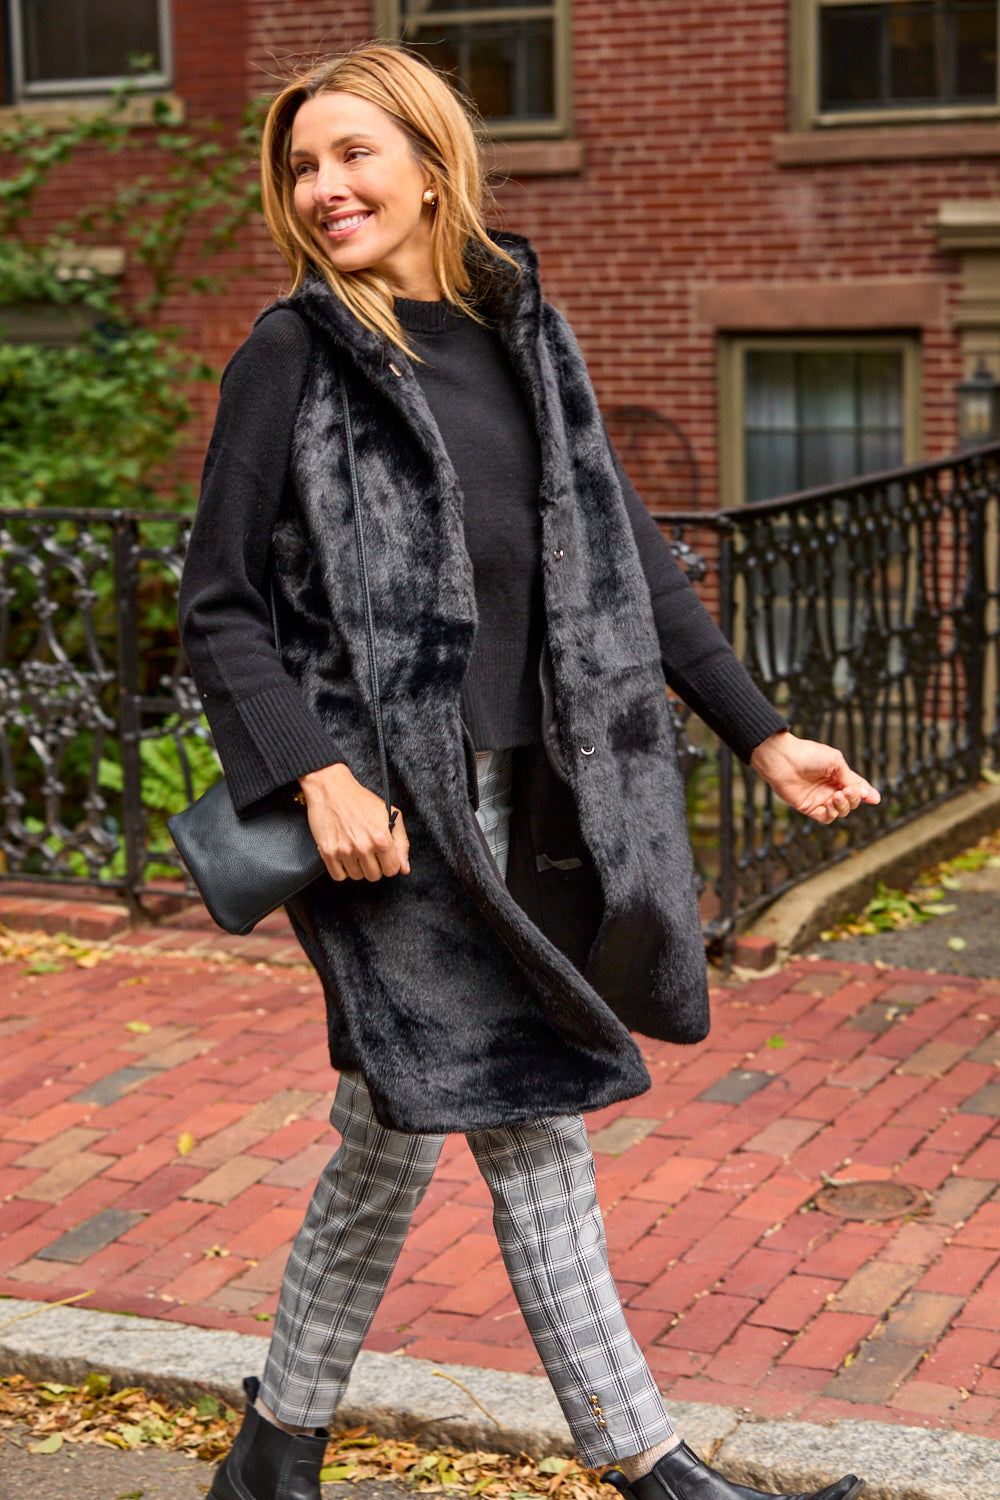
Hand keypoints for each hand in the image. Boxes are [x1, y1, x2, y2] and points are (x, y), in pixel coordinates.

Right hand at [298, 763, 409, 880]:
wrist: (332, 789)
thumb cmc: (361, 800)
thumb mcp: (390, 815)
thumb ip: (401, 843)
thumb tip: (404, 869)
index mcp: (381, 839)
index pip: (391, 870)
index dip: (389, 863)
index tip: (383, 856)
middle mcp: (363, 847)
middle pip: (374, 876)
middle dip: (373, 866)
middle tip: (368, 851)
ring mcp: (344, 851)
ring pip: (356, 877)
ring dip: (357, 867)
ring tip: (355, 849)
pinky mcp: (327, 852)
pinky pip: (338, 876)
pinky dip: (342, 869)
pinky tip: (344, 855)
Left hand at [749, 730, 880, 824]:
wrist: (784, 759)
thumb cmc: (808, 755)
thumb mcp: (836, 763)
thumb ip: (851, 779)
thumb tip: (868, 795)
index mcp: (838, 775)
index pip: (857, 788)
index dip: (867, 794)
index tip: (875, 799)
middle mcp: (830, 788)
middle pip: (851, 802)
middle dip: (854, 798)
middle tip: (846, 790)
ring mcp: (819, 798)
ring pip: (841, 811)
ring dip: (843, 806)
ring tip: (837, 795)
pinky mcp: (809, 807)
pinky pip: (827, 817)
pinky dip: (832, 813)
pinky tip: (829, 802)